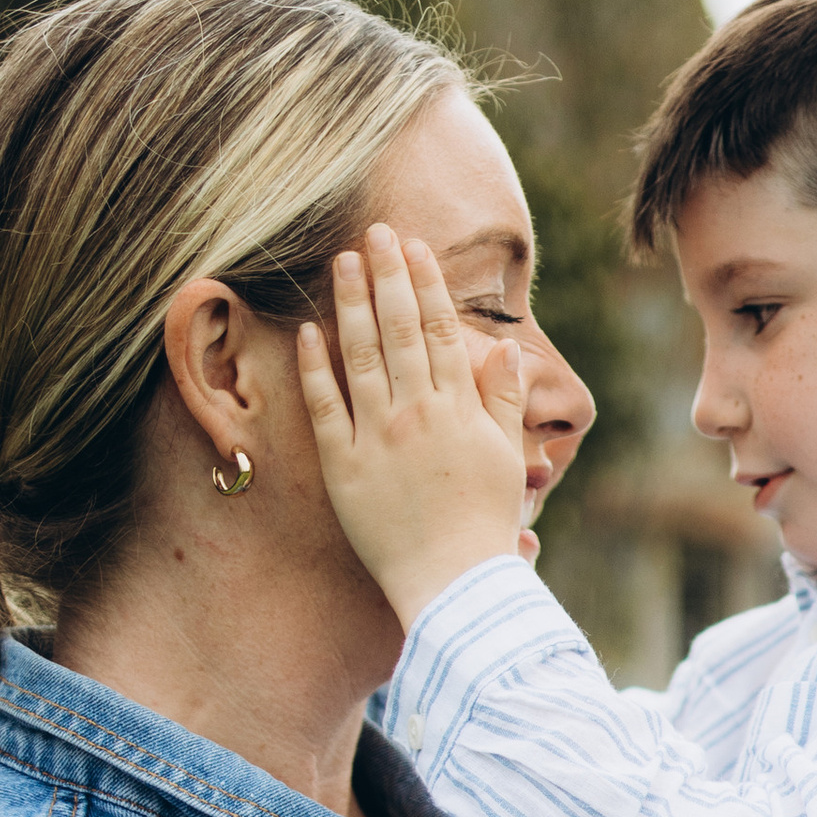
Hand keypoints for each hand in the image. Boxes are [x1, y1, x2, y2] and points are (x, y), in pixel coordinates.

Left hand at [296, 227, 530, 625]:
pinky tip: (309, 332)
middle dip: (387, 275)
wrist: (454, 584)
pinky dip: (317, 368)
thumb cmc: (484, 525)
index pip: (441, 330)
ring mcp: (378, 438)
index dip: (426, 284)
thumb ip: (502, 400)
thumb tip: (505, 350)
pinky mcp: (344, 467)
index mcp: (459, 409)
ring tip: (341, 261)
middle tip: (372, 232)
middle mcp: (418, 413)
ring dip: (351, 303)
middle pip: (399, 329)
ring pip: (361, 355)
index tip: (413, 247)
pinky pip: (326, 407)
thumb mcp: (506, 458)